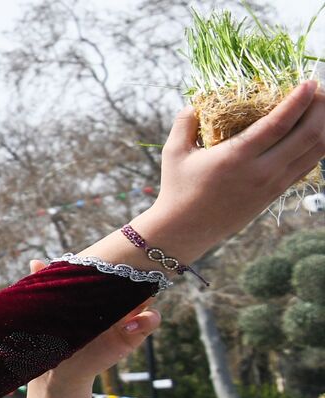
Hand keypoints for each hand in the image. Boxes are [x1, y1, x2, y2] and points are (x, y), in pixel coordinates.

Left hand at [27, 261, 160, 384]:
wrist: (57, 367)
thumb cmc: (53, 334)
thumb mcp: (50, 309)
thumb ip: (48, 286)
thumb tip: (35, 262)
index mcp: (96, 291)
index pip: (114, 269)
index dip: (120, 260)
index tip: (120, 254)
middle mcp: (114, 300)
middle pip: (135, 279)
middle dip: (137, 273)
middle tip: (131, 271)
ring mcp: (126, 316)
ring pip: (147, 296)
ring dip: (145, 293)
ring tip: (133, 299)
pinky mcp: (132, 335)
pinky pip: (150, 321)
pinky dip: (146, 320)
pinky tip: (128, 325)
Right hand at [139, 82, 324, 261]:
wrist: (185, 230)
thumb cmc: (177, 189)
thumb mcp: (174, 153)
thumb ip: (185, 123)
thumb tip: (195, 103)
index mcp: (236, 158)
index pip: (278, 124)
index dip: (298, 101)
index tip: (309, 82)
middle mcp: (261, 171)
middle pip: (308, 135)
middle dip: (320, 108)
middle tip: (318, 91)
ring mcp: (272, 184)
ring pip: (315, 151)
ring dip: (324, 126)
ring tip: (318, 108)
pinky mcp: (276, 193)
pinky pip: (307, 165)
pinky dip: (317, 146)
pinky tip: (312, 131)